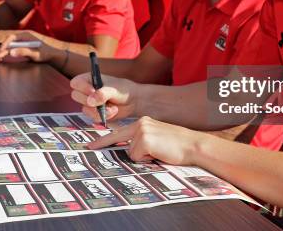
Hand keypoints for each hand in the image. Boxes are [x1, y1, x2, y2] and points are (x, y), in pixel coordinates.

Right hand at [0, 31, 55, 62]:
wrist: (53, 56)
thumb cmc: (46, 54)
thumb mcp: (35, 54)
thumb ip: (23, 52)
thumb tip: (10, 52)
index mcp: (26, 35)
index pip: (12, 37)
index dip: (5, 43)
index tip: (2, 51)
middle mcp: (23, 38)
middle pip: (9, 41)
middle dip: (1, 48)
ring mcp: (23, 43)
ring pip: (9, 46)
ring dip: (3, 52)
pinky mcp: (23, 48)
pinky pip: (12, 50)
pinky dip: (7, 54)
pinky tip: (2, 58)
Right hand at [70, 73, 138, 121]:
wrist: (133, 101)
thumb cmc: (123, 89)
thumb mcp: (114, 89)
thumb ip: (102, 93)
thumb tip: (90, 101)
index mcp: (89, 79)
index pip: (75, 83)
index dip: (81, 88)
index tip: (93, 90)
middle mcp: (86, 90)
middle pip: (76, 96)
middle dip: (89, 101)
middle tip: (102, 101)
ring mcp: (90, 103)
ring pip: (85, 109)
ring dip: (99, 110)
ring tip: (112, 107)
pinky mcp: (94, 113)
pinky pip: (93, 117)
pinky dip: (104, 116)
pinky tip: (113, 111)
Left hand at [88, 116, 204, 165]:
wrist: (192, 145)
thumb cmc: (177, 146)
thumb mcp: (156, 139)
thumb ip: (141, 141)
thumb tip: (128, 152)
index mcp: (143, 122)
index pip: (119, 132)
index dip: (104, 140)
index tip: (91, 145)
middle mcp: (140, 123)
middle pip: (118, 139)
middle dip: (104, 145)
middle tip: (89, 148)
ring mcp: (142, 130)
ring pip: (130, 153)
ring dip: (143, 157)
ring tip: (158, 152)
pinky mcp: (145, 140)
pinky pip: (137, 157)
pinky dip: (146, 159)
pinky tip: (158, 154)